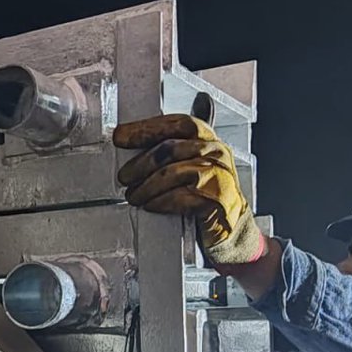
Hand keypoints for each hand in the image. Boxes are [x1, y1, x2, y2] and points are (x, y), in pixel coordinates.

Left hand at [113, 114, 264, 264]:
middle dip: (141, 162)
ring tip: (133, 196)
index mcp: (208, 140)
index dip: (146, 128)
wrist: (232, 227)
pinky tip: (150, 205)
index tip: (120, 136)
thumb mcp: (191, 168)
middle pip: (170, 148)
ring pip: (172, 173)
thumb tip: (129, 151)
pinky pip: (180, 197)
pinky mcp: (217, 200)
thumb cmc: (205, 196)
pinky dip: (160, 202)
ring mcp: (219, 176)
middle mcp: (217, 153)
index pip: (178, 123)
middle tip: (124, 177)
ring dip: (146, 186)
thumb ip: (169, 156)